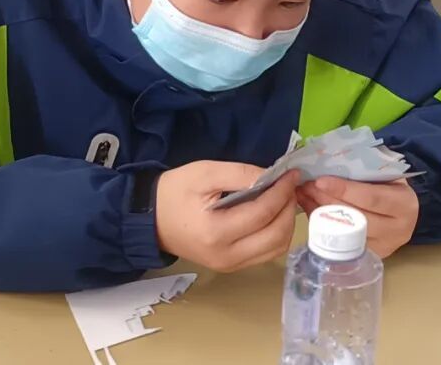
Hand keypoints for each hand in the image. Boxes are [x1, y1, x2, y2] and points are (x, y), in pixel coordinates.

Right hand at [155, 162, 298, 272]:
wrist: (149, 219)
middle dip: (288, 208)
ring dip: (286, 224)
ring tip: (284, 199)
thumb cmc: (173, 192)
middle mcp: (226, 256)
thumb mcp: (203, 172)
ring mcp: (229, 266)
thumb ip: (238, 173)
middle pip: (275, 236)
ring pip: (275, 249)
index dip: (282, 192)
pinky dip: (276, 234)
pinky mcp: (231, 267)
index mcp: (216, 232)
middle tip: (290, 186)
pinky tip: (273, 215)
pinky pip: (265, 254)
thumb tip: (272, 177)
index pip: (263, 213)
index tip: (291, 174)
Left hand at [296, 177, 418, 258]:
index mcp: (404, 204)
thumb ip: (362, 171)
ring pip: (345, 233)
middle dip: (326, 201)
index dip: (344, 190)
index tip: (320, 181)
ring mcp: (384, 246)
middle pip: (356, 218)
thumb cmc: (390, 185)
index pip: (371, 198)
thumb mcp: (384, 173)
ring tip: (303, 195)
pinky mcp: (369, 255)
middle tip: (306, 186)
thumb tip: (325, 164)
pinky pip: (340, 241)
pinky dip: (322, 224)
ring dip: (320, 212)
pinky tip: (309, 208)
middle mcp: (397, 229)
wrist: (401, 209)